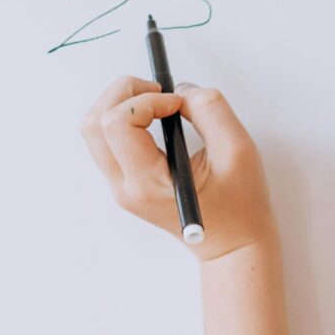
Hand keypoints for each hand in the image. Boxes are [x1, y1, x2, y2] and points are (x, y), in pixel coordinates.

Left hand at [75, 76, 276, 260]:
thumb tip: (181, 89)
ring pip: (94, 130)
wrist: (233, 245)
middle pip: (94, 123)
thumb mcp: (238, 149)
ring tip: (156, 103)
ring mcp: (121, 187)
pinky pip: (107, 140)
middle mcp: (126, 187)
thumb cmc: (240, 205)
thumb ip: (210, 109)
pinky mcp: (125, 182)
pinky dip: (124, 118)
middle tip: (159, 92)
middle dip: (124, 93)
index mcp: (149, 184)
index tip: (177, 104)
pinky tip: (153, 119)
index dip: (146, 99)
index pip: (118, 123)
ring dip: (121, 104)